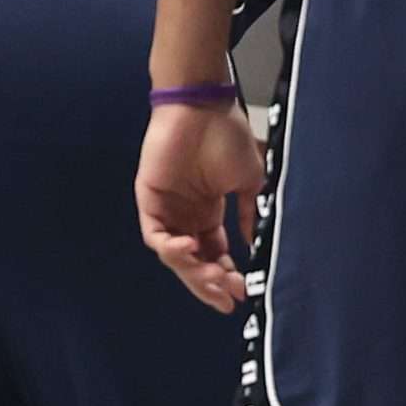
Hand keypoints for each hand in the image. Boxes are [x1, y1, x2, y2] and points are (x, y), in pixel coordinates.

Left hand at [136, 100, 262, 313]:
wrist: (204, 108)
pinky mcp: (149, 203)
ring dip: (195, 270)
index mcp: (208, 213)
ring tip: (215, 278)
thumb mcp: (250, 181)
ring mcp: (166, 212)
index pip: (214, 256)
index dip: (225, 276)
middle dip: (210, 283)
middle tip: (227, 297)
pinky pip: (156, 237)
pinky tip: (191, 249)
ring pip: (176, 256)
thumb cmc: (227, 135)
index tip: (241, 292)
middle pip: (194, 263)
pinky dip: (172, 248)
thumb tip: (256, 240)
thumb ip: (250, 213)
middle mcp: (186, 217)